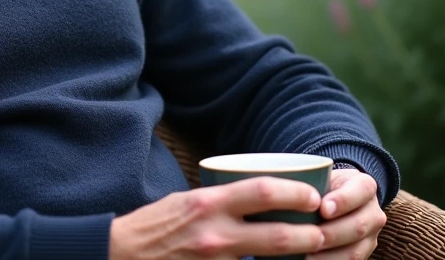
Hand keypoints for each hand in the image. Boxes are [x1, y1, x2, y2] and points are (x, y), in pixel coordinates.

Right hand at [108, 176, 325, 258]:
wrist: (122, 255)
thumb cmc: (156, 225)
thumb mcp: (188, 201)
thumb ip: (222, 202)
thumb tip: (260, 197)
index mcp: (208, 203)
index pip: (263, 191)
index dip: (295, 192)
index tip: (313, 195)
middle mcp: (214, 234)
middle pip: (277, 235)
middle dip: (309, 235)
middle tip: (322, 233)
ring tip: (309, 253)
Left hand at [306, 168, 385, 259]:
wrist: (337, 200)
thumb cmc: (324, 187)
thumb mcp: (323, 177)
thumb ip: (314, 183)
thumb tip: (291, 194)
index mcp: (365, 186)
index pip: (361, 190)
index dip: (343, 200)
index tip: (323, 208)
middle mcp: (373, 213)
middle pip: (359, 225)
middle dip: (332, 233)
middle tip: (310, 235)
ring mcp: (370, 237)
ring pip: (355, 251)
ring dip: (329, 255)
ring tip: (307, 253)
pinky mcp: (362, 255)